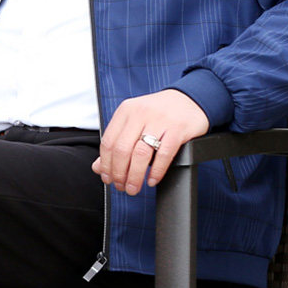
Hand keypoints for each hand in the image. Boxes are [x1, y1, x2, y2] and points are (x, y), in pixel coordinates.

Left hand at [91, 89, 208, 195]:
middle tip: (122, 187)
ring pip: (140, 154)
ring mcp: (160, 120)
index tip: (108, 179)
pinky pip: (163, 155)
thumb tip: (98, 167)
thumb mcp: (134, 122)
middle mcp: (141, 112)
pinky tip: (152, 180)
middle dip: (119, 174)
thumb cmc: (159, 114)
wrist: (189, 100)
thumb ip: (116, 142)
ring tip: (134, 188)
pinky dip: (156, 172)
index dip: (106, 165)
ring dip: (135, 177)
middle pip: (122, 150)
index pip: (108, 142)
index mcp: (126, 110)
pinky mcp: (177, 129)